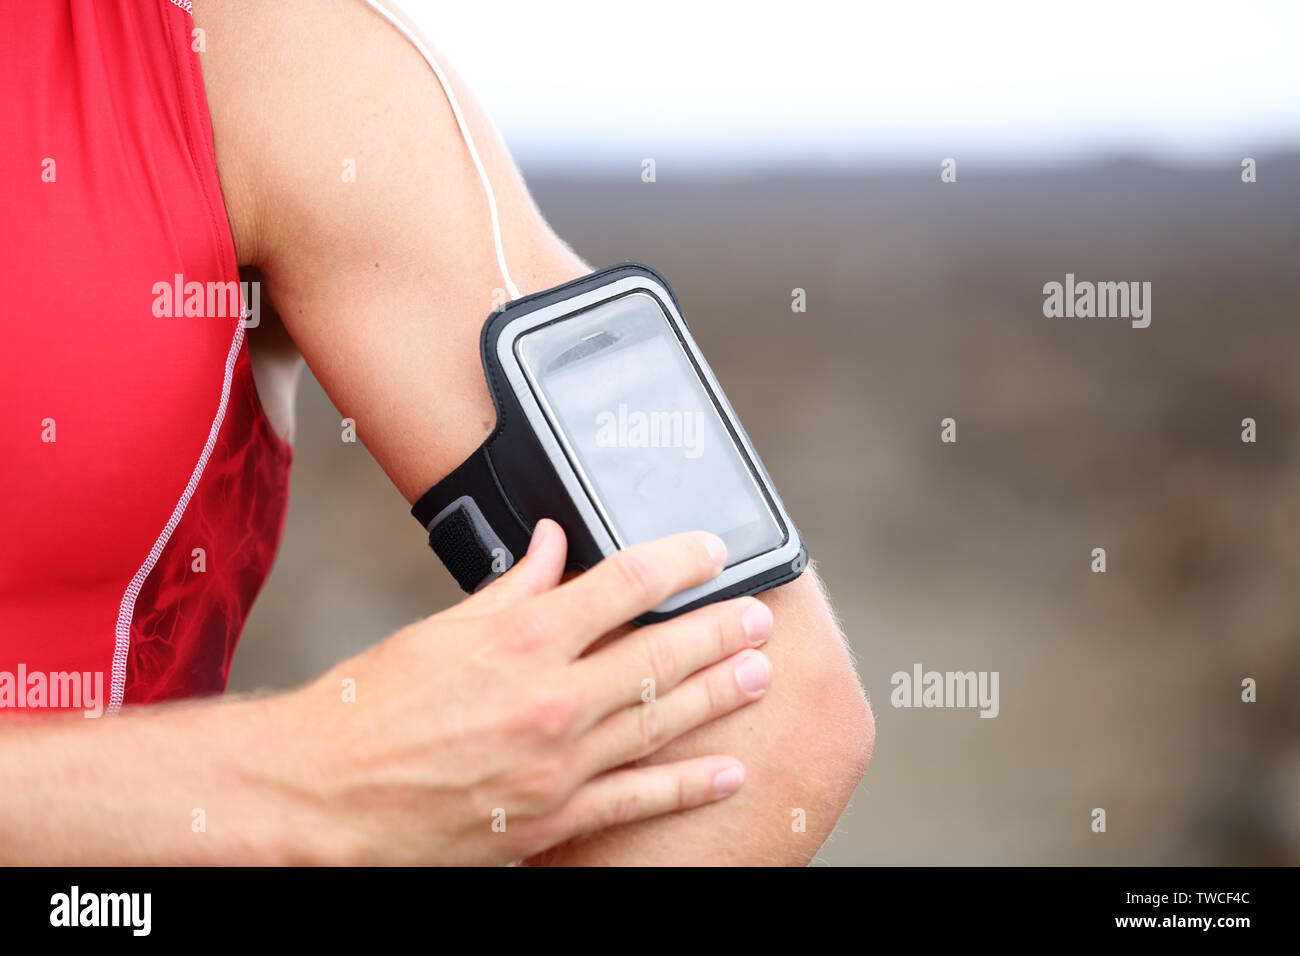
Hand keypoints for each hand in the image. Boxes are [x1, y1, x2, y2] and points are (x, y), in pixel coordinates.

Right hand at [286, 519, 775, 863]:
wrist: (321, 795)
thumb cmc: (368, 708)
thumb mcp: (441, 628)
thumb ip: (510, 585)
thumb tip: (550, 544)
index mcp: (520, 639)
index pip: (623, 584)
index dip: (678, 561)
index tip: (711, 550)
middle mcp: (548, 699)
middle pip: (659, 654)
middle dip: (719, 630)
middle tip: (761, 616)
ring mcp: (556, 764)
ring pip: (660, 721)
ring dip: (718, 694)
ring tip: (761, 673)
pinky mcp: (551, 819)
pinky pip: (635, 800)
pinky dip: (686, 786)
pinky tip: (727, 771)